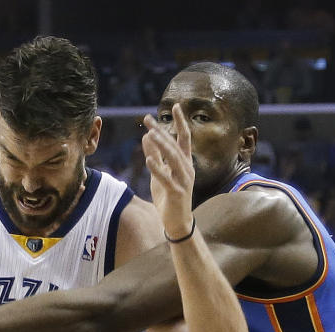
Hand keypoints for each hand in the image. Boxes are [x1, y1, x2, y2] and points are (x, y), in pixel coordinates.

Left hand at [142, 106, 194, 239]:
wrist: (176, 222)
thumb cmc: (168, 196)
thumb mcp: (159, 173)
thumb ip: (155, 155)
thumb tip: (147, 136)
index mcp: (184, 162)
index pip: (184, 138)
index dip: (181, 122)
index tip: (176, 106)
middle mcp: (187, 168)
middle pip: (175, 145)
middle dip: (162, 131)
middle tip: (148, 119)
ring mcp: (183, 180)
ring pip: (173, 159)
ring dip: (162, 145)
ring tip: (150, 133)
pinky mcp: (177, 192)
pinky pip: (167, 178)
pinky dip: (158, 169)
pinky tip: (149, 159)